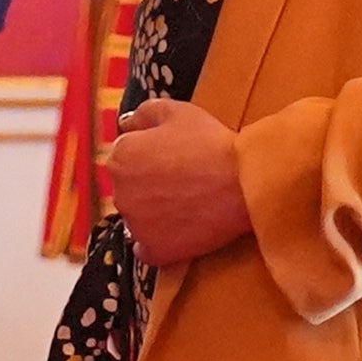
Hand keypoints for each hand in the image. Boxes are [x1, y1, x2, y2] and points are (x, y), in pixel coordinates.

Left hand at [104, 99, 251, 265]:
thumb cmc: (211, 143)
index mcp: (121, 156)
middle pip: (129, 188)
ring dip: (153, 213)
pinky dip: (158, 243)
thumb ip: (143, 113)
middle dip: (148, 184)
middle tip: (181, 181)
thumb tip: (125, 124)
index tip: (172, 158)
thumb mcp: (177, 111)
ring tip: (186, 204)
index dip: (149, 155)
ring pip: (137, 218)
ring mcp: (135, 224)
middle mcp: (120, 192)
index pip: (125, 156)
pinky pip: (147, 249)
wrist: (241, 183)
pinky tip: (177, 231)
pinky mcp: (154, 249)